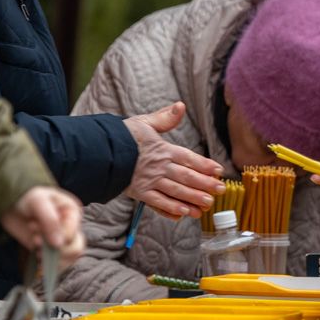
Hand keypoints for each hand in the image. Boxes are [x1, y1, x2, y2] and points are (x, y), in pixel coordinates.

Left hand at [0, 186, 84, 267]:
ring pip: (68, 259)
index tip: (37, 229)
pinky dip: (46, 264)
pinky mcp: (50, 250)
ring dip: (48, 256)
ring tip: (34, 242)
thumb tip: (59, 244)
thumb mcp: (38, 202)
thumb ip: (50, 220)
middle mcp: (70, 227)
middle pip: (75, 248)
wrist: (11, 204)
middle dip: (54, 249)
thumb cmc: (28, 197)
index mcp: (73, 213)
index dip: (56, 237)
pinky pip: (56, 264)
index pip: (73, 234)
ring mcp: (61, 240)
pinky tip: (36, 255)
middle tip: (36, 240)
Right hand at [124, 101, 224, 219]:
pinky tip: (183, 213)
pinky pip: (158, 202)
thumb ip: (164, 118)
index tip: (218, 170)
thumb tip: (180, 106)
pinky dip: (171, 208)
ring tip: (207, 204)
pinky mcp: (139, 192)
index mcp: (162, 149)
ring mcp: (149, 180)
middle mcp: (159, 166)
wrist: (98, 150)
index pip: (189, 158)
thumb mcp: (144, 123)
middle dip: (205, 184)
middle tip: (220, 190)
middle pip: (186, 177)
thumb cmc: (122, 136)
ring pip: (176, 191)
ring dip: (193, 198)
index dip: (205, 164)